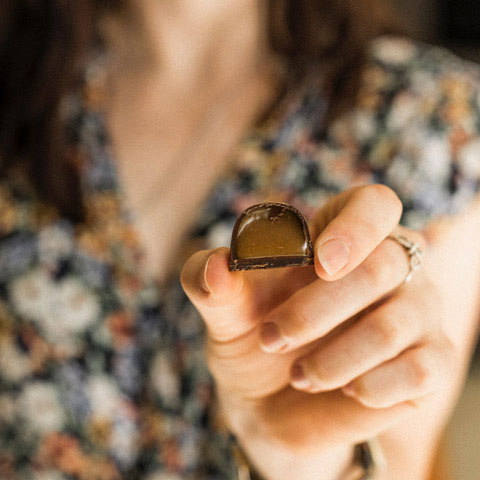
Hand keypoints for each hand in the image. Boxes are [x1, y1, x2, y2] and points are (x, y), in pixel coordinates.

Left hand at [181, 185, 453, 479]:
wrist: (271, 404)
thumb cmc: (253, 339)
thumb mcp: (225, 311)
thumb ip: (211, 282)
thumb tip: (216, 265)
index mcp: (342, 234)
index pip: (374, 205)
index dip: (354, 228)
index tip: (320, 262)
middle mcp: (392, 265)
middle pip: (381, 265)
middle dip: (316, 310)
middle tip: (270, 338)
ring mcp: (417, 312)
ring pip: (393, 324)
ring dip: (333, 359)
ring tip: (299, 375)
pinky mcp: (432, 361)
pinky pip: (421, 370)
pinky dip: (372, 386)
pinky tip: (347, 391)